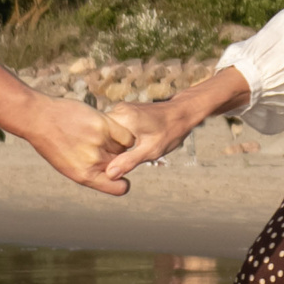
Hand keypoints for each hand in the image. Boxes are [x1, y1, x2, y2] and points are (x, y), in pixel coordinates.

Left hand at [15, 94, 137, 195]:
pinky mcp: (103, 124)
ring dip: (117, 144)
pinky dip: (122, 135)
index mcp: (84, 176)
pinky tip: (110, 130)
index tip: (115, 172)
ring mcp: (99, 142)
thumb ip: (89, 170)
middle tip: (103, 147)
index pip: (120, 188)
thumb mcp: (67, 166)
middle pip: (121, 165)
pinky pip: (126, 136)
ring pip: (123, 149)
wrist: (38, 118)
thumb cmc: (51, 142)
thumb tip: (112, 173)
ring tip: (99, 136)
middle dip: (116, 159)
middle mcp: (93, 162)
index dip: (120, 181)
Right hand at [103, 68, 251, 179]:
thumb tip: (109, 174)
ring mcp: (121, 109)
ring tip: (123, 156)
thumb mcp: (151, 150)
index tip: (107, 166)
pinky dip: (118, 139)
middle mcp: (119, 110)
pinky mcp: (125, 111)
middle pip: (101, 135)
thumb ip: (130, 161)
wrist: (183, 113)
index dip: (102, 154)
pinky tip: (127, 148)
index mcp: (123, 117)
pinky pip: (115, 129)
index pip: (99, 138)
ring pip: (107, 132)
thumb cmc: (170, 132)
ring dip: (112, 145)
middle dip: (107, 150)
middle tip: (116, 164)